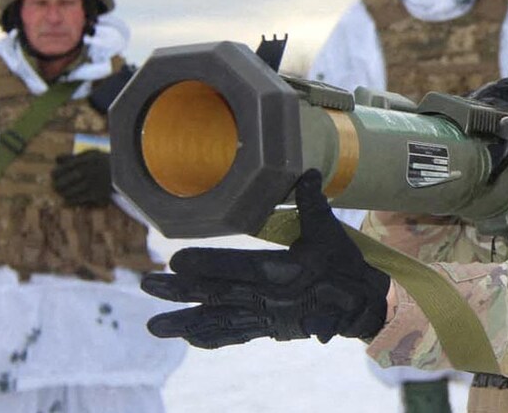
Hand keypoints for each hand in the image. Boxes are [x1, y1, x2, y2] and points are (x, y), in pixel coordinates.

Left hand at [52, 150, 111, 206]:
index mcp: (84, 160)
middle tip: (55, 187)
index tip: (54, 176)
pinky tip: (66, 202)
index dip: (55, 173)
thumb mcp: (92, 154)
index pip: (61, 168)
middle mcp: (86, 171)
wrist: (128, 172)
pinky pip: (78, 200)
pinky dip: (70, 202)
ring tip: (61, 194)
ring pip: (69, 192)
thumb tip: (56, 159)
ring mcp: (91, 183)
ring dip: (63, 194)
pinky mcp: (97, 194)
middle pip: (62, 181)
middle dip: (57, 185)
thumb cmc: (108, 161)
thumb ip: (74, 156)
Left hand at [140, 169, 390, 348]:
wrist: (361, 304)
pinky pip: (236, 334)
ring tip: (154, 326)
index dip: (206, 265)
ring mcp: (268, 316)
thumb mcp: (329, 230)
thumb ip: (312, 201)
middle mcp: (270, 297)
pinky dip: (212, 336)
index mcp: (283, 270)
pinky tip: (189, 337)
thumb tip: (304, 171)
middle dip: (180, 291)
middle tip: (147, 284)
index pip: (237, 267)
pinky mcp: (271, 328)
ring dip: (185, 322)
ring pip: (220, 320)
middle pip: (217, 294)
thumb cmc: (343, 263)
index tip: (175, 261)